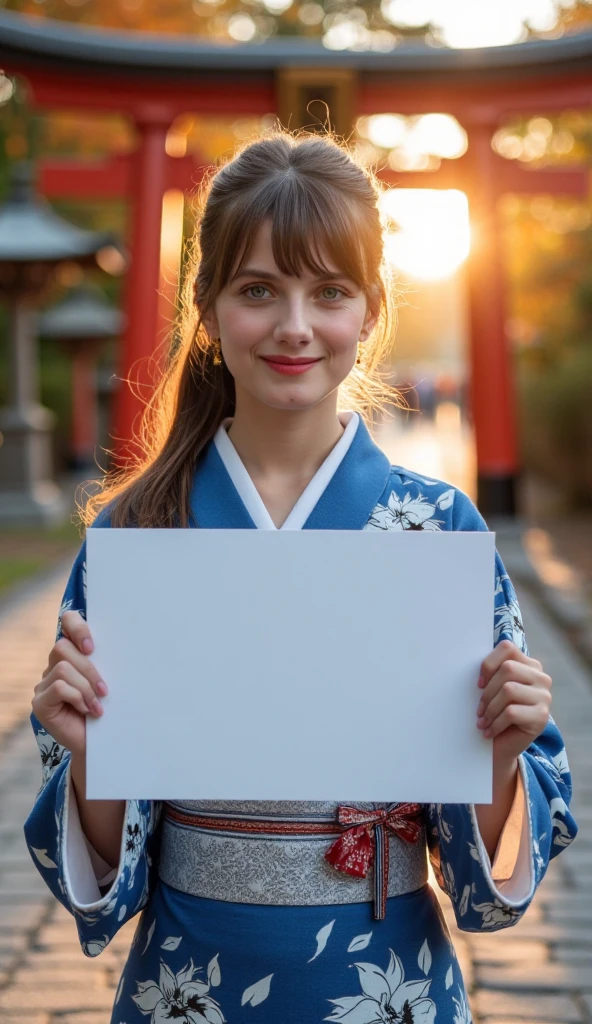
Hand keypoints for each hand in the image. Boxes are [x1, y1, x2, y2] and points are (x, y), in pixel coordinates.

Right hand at [32, 610, 106, 756]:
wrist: (101, 742)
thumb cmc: (109, 709)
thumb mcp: (109, 680)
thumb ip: (106, 661)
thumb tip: (125, 640)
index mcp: (73, 654)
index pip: (67, 621)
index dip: (78, 627)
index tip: (92, 647)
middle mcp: (53, 665)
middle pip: (62, 647)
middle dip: (89, 669)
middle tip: (105, 690)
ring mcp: (43, 684)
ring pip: (62, 668)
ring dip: (86, 687)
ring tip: (98, 705)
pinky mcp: (40, 703)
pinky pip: (58, 688)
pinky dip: (77, 698)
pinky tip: (87, 711)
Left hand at [476, 639, 551, 764]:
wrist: (503, 745)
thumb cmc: (495, 712)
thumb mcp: (493, 688)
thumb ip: (492, 672)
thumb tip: (472, 660)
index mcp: (530, 665)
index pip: (507, 648)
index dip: (488, 664)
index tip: (478, 684)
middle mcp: (541, 678)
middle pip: (508, 669)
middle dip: (488, 691)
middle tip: (479, 709)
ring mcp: (544, 697)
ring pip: (509, 690)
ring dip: (490, 709)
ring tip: (483, 721)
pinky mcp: (542, 716)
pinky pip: (511, 712)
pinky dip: (495, 723)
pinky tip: (489, 731)